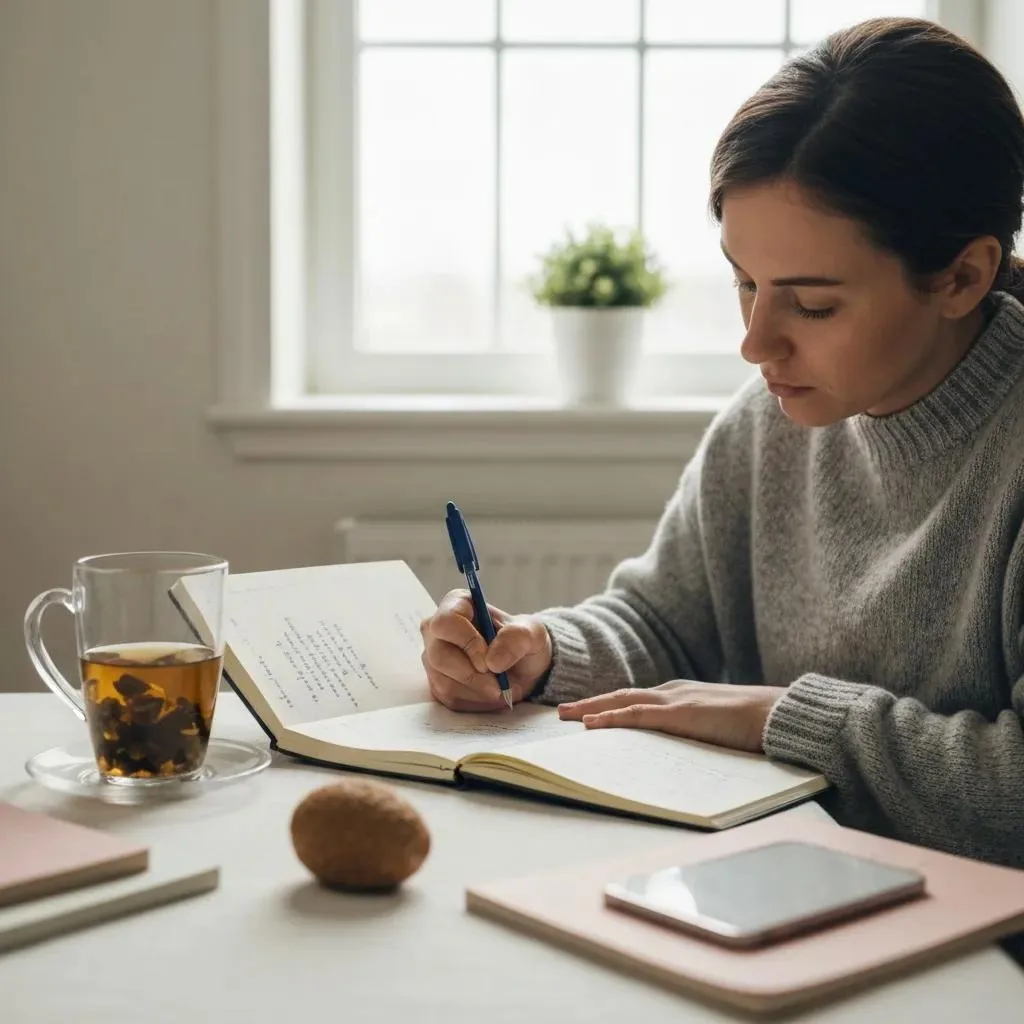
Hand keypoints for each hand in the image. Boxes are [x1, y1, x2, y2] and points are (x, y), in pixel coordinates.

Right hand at [420, 589, 552, 712]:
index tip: (489, 662)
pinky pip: (448, 699)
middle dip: (472, 676)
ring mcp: (434, 658)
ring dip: (477, 692)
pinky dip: (475, 702)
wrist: (522, 668)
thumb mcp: (532, 634)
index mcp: (457, 605)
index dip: (467, 643)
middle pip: (439, 656)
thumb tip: (492, 661)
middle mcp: (438, 631)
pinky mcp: (437, 683)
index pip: (446, 622)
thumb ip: (516, 639)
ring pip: (443, 681)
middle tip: (498, 685)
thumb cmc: (522, 642)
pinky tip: (490, 695)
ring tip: (501, 688)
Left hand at [557, 680, 788, 752]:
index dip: (610, 706)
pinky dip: (610, 718)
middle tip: (563, 713)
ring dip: (591, 709)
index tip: (587, 714)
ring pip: (622, 702)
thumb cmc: (755, 726)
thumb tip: (679, 754)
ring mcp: (675, 701)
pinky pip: (636, 715)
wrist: (779, 715)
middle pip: (622, 697)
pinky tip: (591, 725)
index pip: (637, 700)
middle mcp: (673, 693)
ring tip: (565, 716)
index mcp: (682, 696)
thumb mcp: (717, 729)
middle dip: (591, 704)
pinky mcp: (680, 714)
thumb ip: (696, 735)